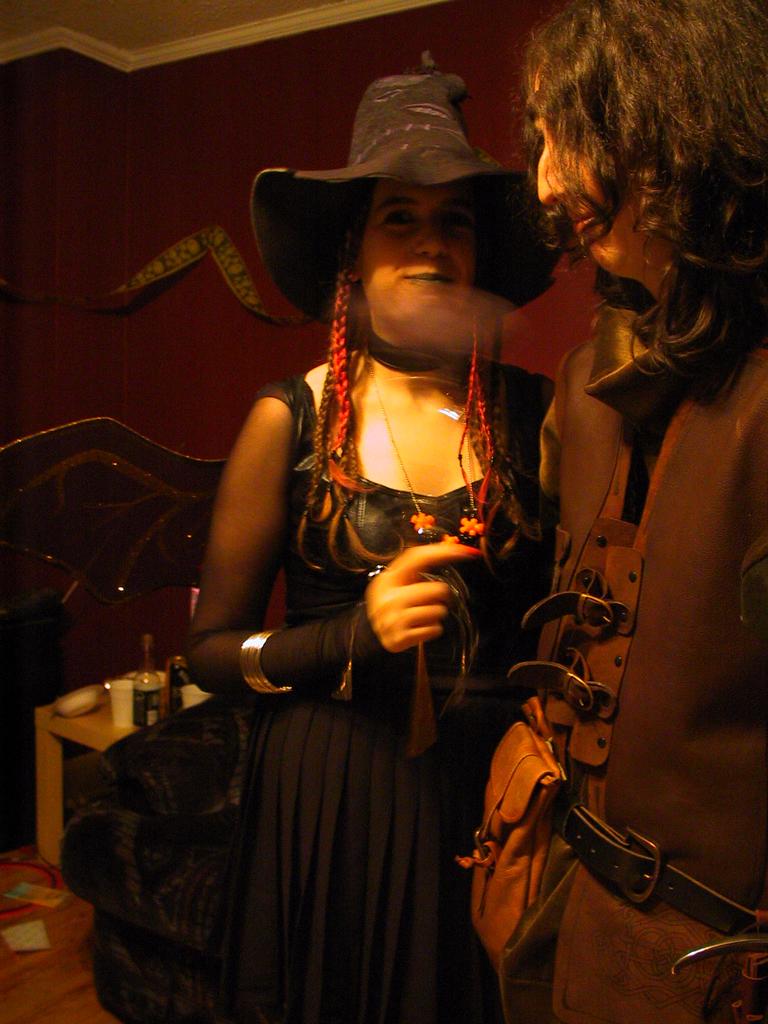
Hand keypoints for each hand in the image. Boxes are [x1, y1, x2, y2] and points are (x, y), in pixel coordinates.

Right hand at [365, 542, 480, 652]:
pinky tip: (419, 628)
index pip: (417, 558)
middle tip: (428, 600)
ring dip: (436, 614)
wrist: (371, 636)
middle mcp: (389, 598)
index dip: (443, 552)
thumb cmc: (395, 603)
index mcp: (388, 579)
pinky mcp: (400, 639)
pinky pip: (434, 629)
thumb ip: (417, 566)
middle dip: (440, 596)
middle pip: (438, 589)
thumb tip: (453, 549)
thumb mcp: (398, 583)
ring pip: (439, 611)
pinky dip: (432, 630)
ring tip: (421, 616)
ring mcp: (392, 620)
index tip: (466, 552)